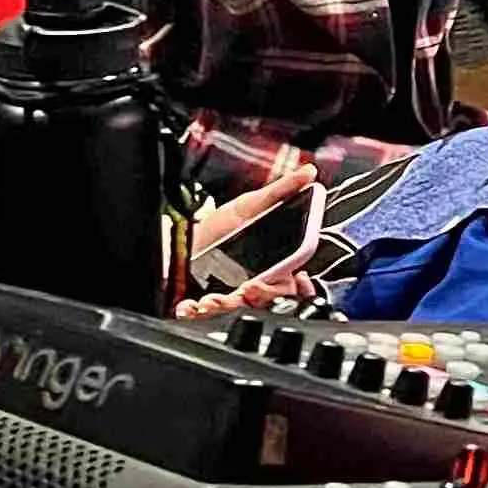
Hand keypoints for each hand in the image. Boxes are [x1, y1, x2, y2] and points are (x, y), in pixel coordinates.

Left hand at [166, 151, 318, 311]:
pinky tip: (190, 306)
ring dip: (226, 306)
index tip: (297, 279)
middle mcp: (252, 283)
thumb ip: (281, 191)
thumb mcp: (250, 205)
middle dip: (261, 296)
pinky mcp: (203, 303)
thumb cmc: (217, 226)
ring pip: (237, 311)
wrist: (177, 236)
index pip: (293, 282)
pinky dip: (196, 312)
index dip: (299, 287)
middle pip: (268, 300)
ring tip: (212, 299)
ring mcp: (228, 295)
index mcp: (269, 264)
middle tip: (249, 288)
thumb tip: (309, 172)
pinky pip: (203, 316)